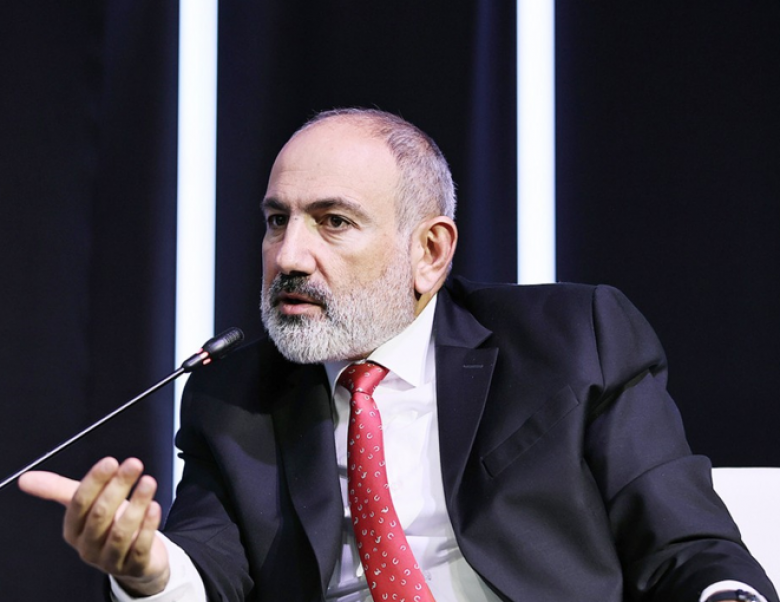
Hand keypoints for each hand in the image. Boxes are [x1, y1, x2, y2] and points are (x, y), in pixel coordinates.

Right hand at [18, 457, 169, 596]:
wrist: (138, 557)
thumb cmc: (111, 525)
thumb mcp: (88, 504)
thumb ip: (60, 489)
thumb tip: (26, 479)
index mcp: (73, 530)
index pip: (79, 503)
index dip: (94, 481)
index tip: (110, 461)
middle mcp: (88, 546)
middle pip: (100, 514)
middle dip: (118, 487)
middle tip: (134, 464)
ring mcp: (110, 559)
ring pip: (120, 531)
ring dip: (136, 503)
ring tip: (149, 482)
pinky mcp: (134, 567)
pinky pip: (139, 547)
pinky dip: (148, 525)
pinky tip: (155, 506)